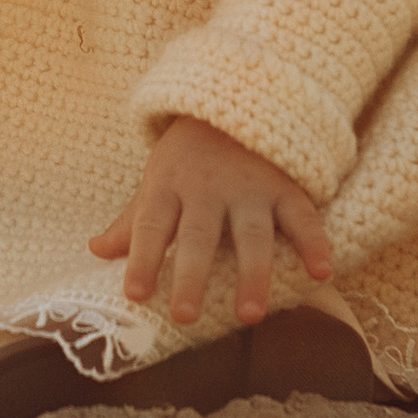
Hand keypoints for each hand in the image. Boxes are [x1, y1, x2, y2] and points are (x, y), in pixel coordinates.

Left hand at [89, 116, 335, 327]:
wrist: (234, 101)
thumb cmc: (187, 155)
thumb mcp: (155, 180)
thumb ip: (131, 221)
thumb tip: (96, 251)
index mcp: (169, 187)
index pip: (151, 226)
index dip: (142, 259)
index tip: (136, 295)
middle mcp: (208, 189)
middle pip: (199, 235)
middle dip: (191, 275)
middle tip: (184, 316)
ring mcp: (250, 188)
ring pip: (252, 233)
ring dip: (253, 274)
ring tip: (249, 315)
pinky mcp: (285, 187)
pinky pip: (302, 216)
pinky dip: (314, 243)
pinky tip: (321, 272)